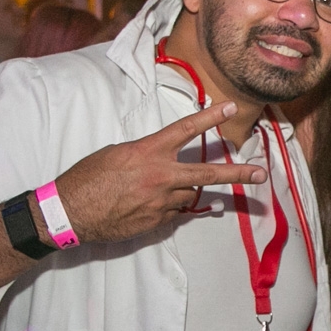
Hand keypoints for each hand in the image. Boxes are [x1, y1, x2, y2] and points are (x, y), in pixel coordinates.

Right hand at [53, 103, 268, 245]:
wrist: (71, 212)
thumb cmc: (88, 177)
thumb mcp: (117, 154)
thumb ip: (146, 155)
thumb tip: (162, 161)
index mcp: (148, 152)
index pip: (186, 130)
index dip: (209, 118)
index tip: (229, 108)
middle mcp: (161, 176)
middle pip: (208, 174)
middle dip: (237, 174)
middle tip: (260, 174)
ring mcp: (162, 202)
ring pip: (188, 195)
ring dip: (182, 190)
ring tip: (153, 189)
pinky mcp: (157, 222)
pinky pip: (173, 212)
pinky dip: (167, 207)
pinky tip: (144, 205)